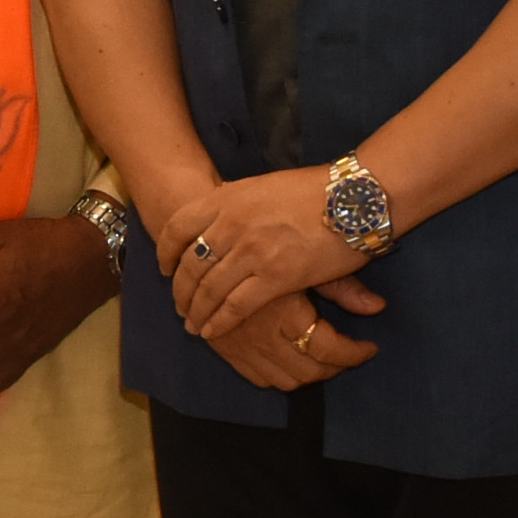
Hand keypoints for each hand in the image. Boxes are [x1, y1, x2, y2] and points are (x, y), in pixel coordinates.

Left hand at [151, 168, 374, 365]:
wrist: (353, 198)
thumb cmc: (314, 189)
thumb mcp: (263, 186)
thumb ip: (237, 204)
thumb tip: (219, 213)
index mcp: (226, 198)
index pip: (178, 227)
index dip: (165, 252)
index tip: (164, 268)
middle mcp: (231, 224)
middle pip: (190, 265)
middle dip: (180, 290)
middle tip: (179, 306)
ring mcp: (252, 251)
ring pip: (209, 289)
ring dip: (196, 311)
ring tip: (192, 324)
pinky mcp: (276, 277)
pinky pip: (236, 306)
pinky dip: (220, 322)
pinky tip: (212, 331)